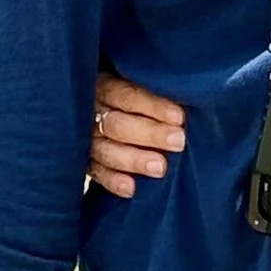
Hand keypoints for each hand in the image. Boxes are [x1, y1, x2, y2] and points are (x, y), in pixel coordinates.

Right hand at [90, 72, 186, 198]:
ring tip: (161, 168)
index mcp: (103, 84)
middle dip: (149, 134)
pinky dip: (112, 181)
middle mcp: (90, 112)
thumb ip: (155, 88)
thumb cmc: (134, 96)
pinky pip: (96, 173)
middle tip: (178, 142)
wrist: (105, 109)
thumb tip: (187, 100)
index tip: (179, 117)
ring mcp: (84, 139)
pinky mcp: (83, 162)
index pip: (126, 94)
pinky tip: (131, 188)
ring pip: (106, 150)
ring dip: (134, 159)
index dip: (152, 106)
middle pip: (117, 124)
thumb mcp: (137, 82)